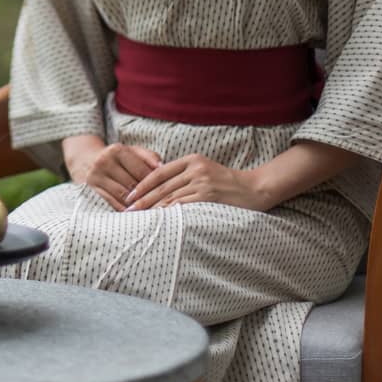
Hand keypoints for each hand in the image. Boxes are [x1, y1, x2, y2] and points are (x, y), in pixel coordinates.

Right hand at [66, 140, 161, 210]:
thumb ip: (149, 156)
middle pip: (132, 184)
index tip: (165, 191)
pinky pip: (112, 203)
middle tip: (161, 204)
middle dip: (147, 195)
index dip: (155, 182)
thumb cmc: (118, 158)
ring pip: (123, 196)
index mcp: (116, 150)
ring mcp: (95, 177)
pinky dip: (125, 209)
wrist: (86, 160)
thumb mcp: (132, 151)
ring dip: (138, 205)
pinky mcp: (90, 190)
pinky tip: (135, 213)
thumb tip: (162, 167)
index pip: (141, 170)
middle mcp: (103, 162)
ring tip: (151, 210)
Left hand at [123, 153, 270, 212]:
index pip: (159, 172)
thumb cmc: (227, 183)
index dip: (142, 185)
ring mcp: (202, 182)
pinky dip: (169, 214)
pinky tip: (159, 221)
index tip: (129, 195)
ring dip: (152, 209)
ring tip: (138, 218)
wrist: (255, 188)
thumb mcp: (205, 170)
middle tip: (127, 209)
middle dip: (142, 199)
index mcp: (192, 159)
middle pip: (161, 186)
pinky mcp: (208, 196)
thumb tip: (159, 187)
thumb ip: (184, 175)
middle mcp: (195, 169)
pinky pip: (183, 206)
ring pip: (170, 197)